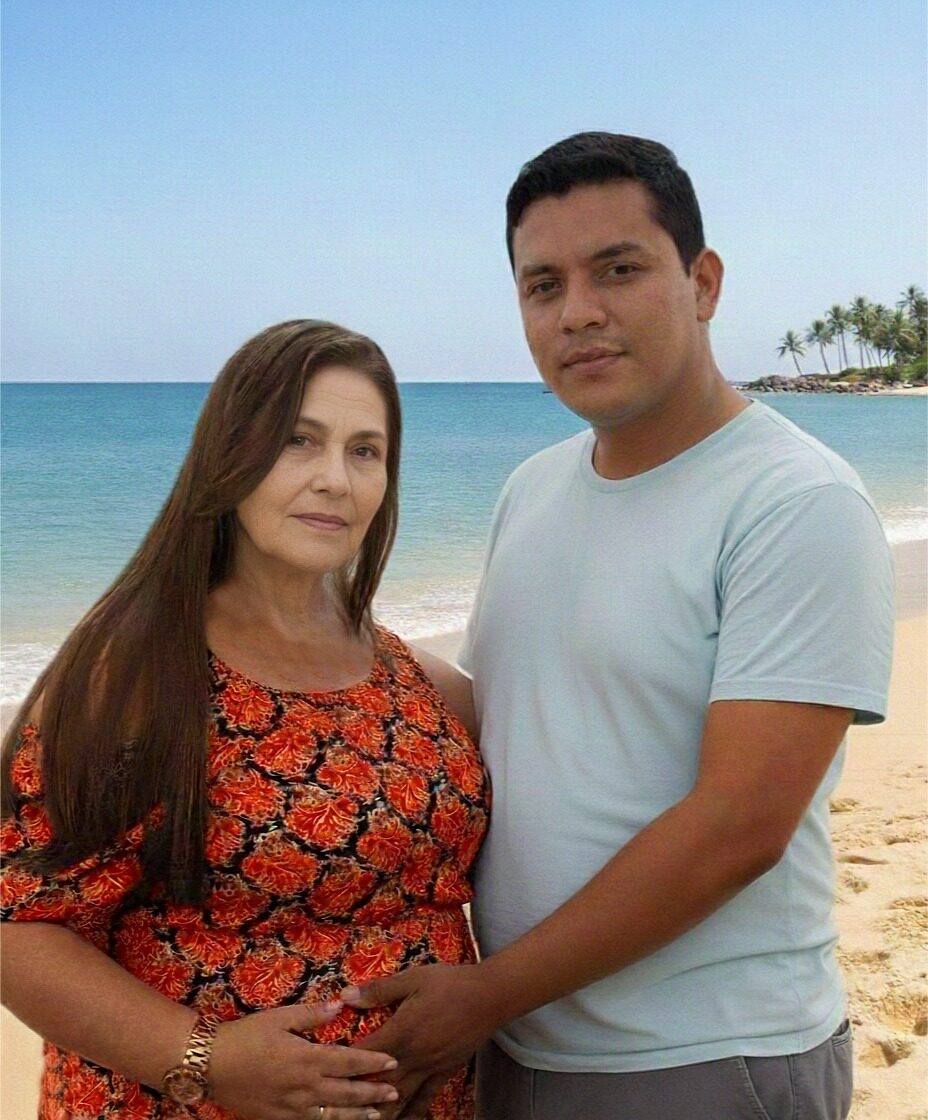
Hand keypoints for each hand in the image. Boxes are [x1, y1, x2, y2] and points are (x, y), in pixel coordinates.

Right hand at [209, 999, 400, 1119]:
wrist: (212, 1064)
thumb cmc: (247, 1035)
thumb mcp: (280, 1016)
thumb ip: (312, 1014)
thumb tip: (341, 1005)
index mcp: (308, 1058)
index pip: (349, 1061)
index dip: (372, 1062)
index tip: (393, 1062)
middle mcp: (305, 1087)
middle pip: (347, 1092)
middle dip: (373, 1093)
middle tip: (395, 1092)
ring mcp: (293, 1108)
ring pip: (333, 1115)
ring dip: (357, 1115)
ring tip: (377, 1115)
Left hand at [341, 964, 500, 1118]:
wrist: (489, 996)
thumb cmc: (449, 983)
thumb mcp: (413, 978)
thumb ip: (379, 990)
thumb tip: (346, 996)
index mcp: (402, 1032)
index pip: (365, 1055)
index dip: (343, 1065)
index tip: (324, 1072)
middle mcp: (414, 1057)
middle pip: (379, 1085)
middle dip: (357, 1097)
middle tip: (337, 1106)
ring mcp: (430, 1069)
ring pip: (400, 1098)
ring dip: (380, 1112)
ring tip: (361, 1119)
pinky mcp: (444, 1074)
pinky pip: (425, 1100)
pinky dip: (411, 1114)